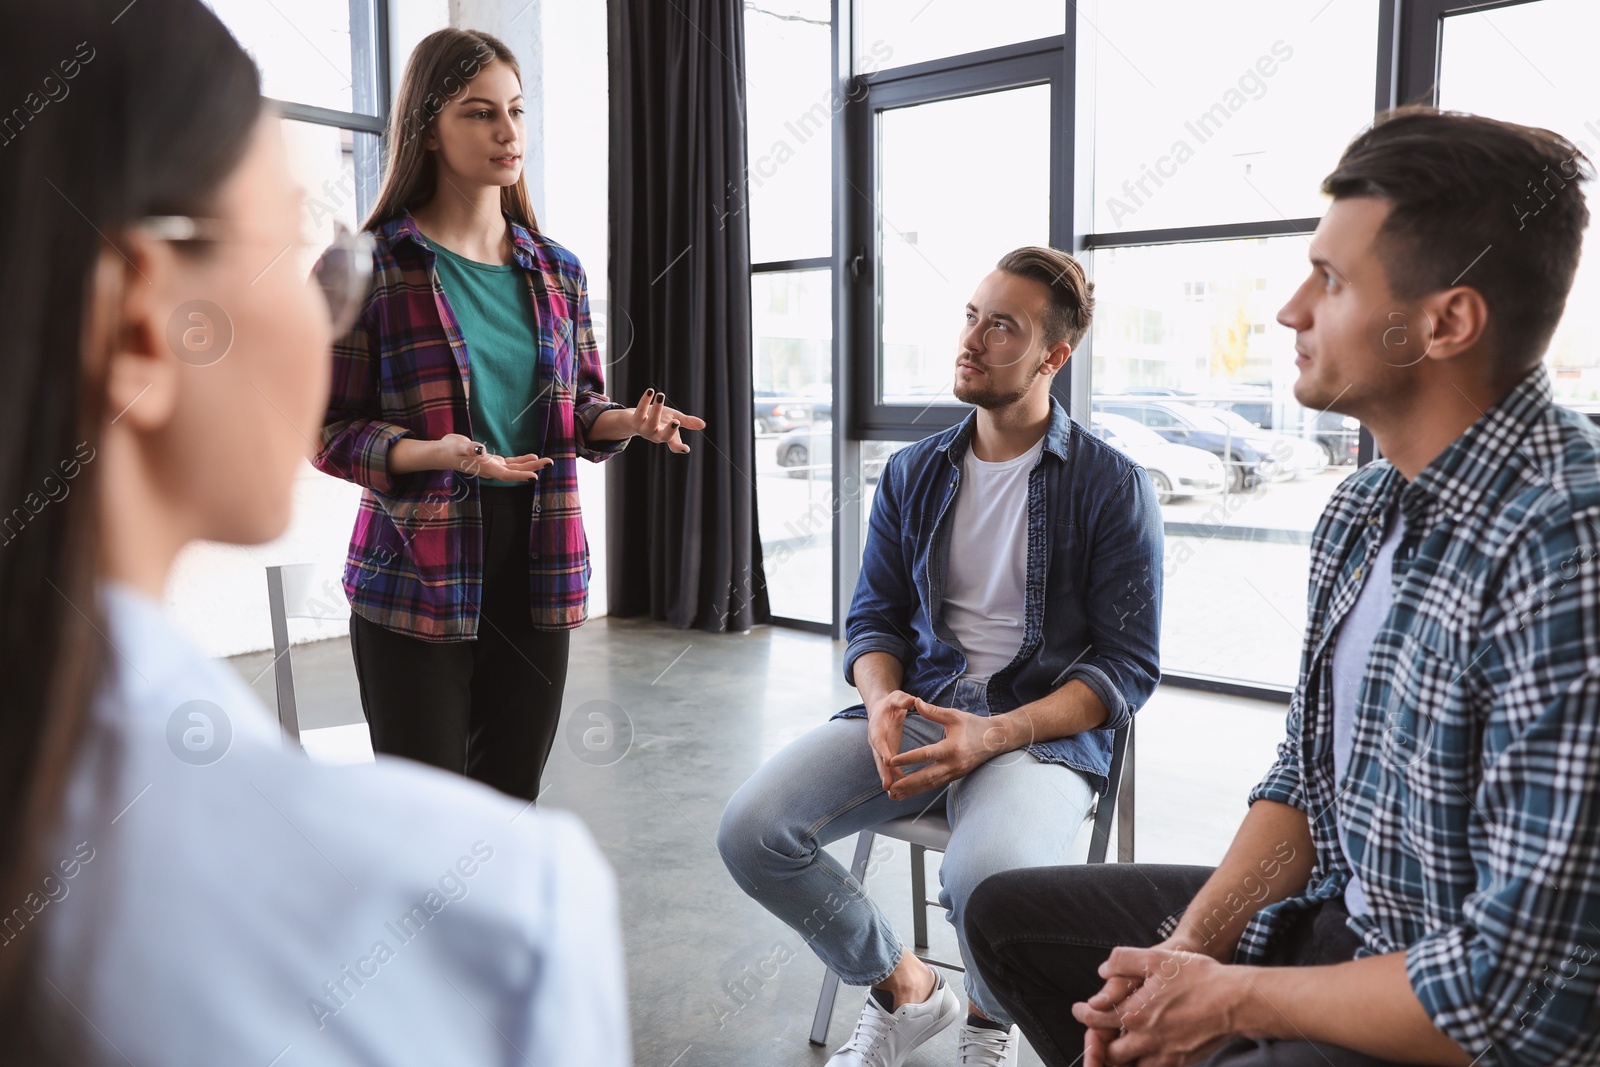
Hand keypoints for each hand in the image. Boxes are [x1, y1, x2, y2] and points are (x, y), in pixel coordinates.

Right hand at [436, 433, 552, 481]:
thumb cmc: (450, 449)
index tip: (535, 476)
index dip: (520, 476)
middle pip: (515, 472)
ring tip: (546, 461)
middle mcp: (492, 469)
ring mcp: (493, 466)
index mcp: (485, 468)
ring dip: (531, 465)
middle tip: (550, 462)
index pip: (506, 475)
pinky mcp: (492, 460)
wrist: (443, 452)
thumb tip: (481, 449)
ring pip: (515, 468)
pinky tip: (532, 457)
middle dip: (533, 468)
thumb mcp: (459, 446)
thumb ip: (470, 448)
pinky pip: (510, 463)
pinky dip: (521, 460)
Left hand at [622, 389, 706, 452]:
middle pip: (663, 436)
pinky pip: (640, 410)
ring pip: (651, 422)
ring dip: (657, 408)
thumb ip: (687, 422)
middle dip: (670, 430)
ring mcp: (644, 429)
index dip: (679, 448)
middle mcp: (655, 435)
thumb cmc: (657, 419)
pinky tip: (650, 391)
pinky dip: (644, 400)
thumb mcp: (673, 419)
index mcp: (666, 437)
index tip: (686, 449)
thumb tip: (703, 425)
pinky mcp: (635, 420)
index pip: (674, 445)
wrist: (633, 418)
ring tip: (661, 395)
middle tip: (676, 422)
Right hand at [865, 690, 915, 791]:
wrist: (882, 709)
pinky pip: (890, 769)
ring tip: (894, 795)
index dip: (882, 750)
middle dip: (883, 772)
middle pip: (878, 758)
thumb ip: (903, 699)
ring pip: (883, 767)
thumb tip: (912, 700)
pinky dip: (895, 779)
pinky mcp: (888, 754)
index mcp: (877, 727)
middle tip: (887, 785)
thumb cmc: (891, 703)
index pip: (878, 739)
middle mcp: (876, 741)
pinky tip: (902, 792)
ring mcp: (881, 749)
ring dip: (888, 780)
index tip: (887, 760)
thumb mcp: (897, 697)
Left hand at [883, 699, 1010, 800]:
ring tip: (894, 795)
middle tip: (890, 788)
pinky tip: (908, 793)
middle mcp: (953, 764)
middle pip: (927, 777)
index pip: (926, 755)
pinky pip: (935, 785)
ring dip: (912, 791)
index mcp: (952, 748)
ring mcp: (955, 773)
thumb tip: (915, 701)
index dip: (908, 759)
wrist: (996, 740)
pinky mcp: (955, 777)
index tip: (891, 762)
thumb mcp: (954, 715)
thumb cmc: (974, 725)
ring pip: (930, 785)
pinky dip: (921, 790)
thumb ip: (933, 711)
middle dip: (907, 784)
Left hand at [1077, 935, 1199, 1066]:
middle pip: (1110, 1054)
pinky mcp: (1182, 1062)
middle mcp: (1146, 1039)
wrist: (1235, 1002)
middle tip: (1095, 1037)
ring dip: (1120, 1062)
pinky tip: (1145, 1058)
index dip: (1083, 1014)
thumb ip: (1124, 961)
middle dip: (1098, 1046)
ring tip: (1115, 1053)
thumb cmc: (1198, 977)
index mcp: (1135, 1014)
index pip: (1096, 1020)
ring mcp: (1165, 1054)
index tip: (1080, 1009)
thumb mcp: (1156, 958)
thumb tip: (1104, 970)